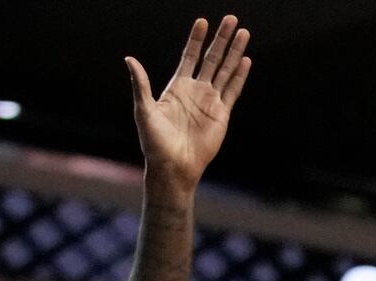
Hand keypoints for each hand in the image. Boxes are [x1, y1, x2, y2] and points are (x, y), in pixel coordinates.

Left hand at [127, 16, 251, 192]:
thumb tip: (129, 59)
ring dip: (234, 52)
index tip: (202, 22)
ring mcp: (210, 101)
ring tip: (243, 32)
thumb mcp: (144, 110)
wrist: (172, 167)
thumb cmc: (155, 143)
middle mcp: (195, 91)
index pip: (190, 56)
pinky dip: (239, 75)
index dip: (196, 39)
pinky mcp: (222, 114)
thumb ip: (141, 84)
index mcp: (177, 87)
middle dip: (221, 39)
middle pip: (212, 58)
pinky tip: (245, 60)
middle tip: (231, 18)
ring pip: (225, 70)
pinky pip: (233, 90)